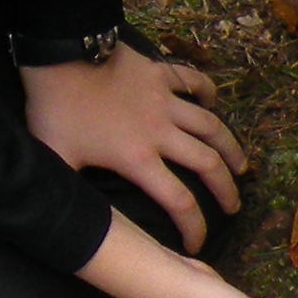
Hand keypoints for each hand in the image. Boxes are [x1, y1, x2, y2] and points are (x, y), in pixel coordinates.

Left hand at [22, 45, 246, 252]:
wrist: (64, 52)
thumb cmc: (56, 108)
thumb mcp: (56, 157)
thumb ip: (67, 190)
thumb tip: (70, 220)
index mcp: (138, 159)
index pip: (178, 202)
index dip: (194, 227)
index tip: (197, 244)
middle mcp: (161, 132)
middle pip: (207, 165)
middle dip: (225, 190)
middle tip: (234, 207)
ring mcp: (165, 100)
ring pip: (211, 126)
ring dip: (230, 147)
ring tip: (242, 165)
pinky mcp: (160, 73)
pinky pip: (193, 81)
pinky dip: (207, 91)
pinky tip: (213, 101)